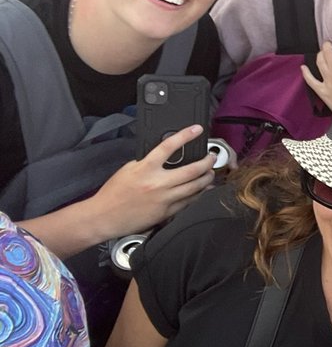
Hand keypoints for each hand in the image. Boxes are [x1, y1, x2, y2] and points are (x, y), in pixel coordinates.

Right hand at [89, 126, 215, 238]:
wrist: (104, 217)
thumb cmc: (113, 194)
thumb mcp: (128, 169)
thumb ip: (148, 162)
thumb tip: (166, 158)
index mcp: (145, 169)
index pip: (168, 146)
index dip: (185, 136)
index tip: (197, 129)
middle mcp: (158, 183)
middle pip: (192, 170)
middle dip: (207, 162)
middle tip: (211, 158)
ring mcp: (164, 199)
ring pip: (196, 187)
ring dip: (207, 178)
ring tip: (210, 173)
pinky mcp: (167, 212)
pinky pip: (189, 201)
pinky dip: (198, 194)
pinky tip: (202, 189)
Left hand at [301, 42, 331, 113]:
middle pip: (328, 52)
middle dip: (328, 46)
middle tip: (329, 45)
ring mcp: (328, 82)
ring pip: (319, 62)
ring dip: (320, 55)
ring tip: (322, 53)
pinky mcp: (322, 91)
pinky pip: (310, 80)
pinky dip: (306, 72)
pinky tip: (304, 67)